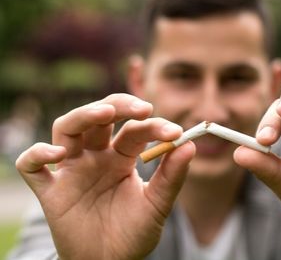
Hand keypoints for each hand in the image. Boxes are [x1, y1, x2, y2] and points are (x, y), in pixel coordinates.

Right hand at [15, 94, 195, 259]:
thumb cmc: (133, 232)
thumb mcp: (157, 204)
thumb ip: (172, 176)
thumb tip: (190, 144)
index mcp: (121, 158)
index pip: (134, 130)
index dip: (153, 126)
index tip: (175, 132)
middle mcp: (95, 157)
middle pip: (99, 117)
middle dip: (119, 105)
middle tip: (142, 108)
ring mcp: (71, 170)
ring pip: (67, 129)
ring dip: (83, 115)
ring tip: (105, 113)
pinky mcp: (50, 190)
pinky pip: (31, 166)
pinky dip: (37, 154)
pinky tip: (57, 154)